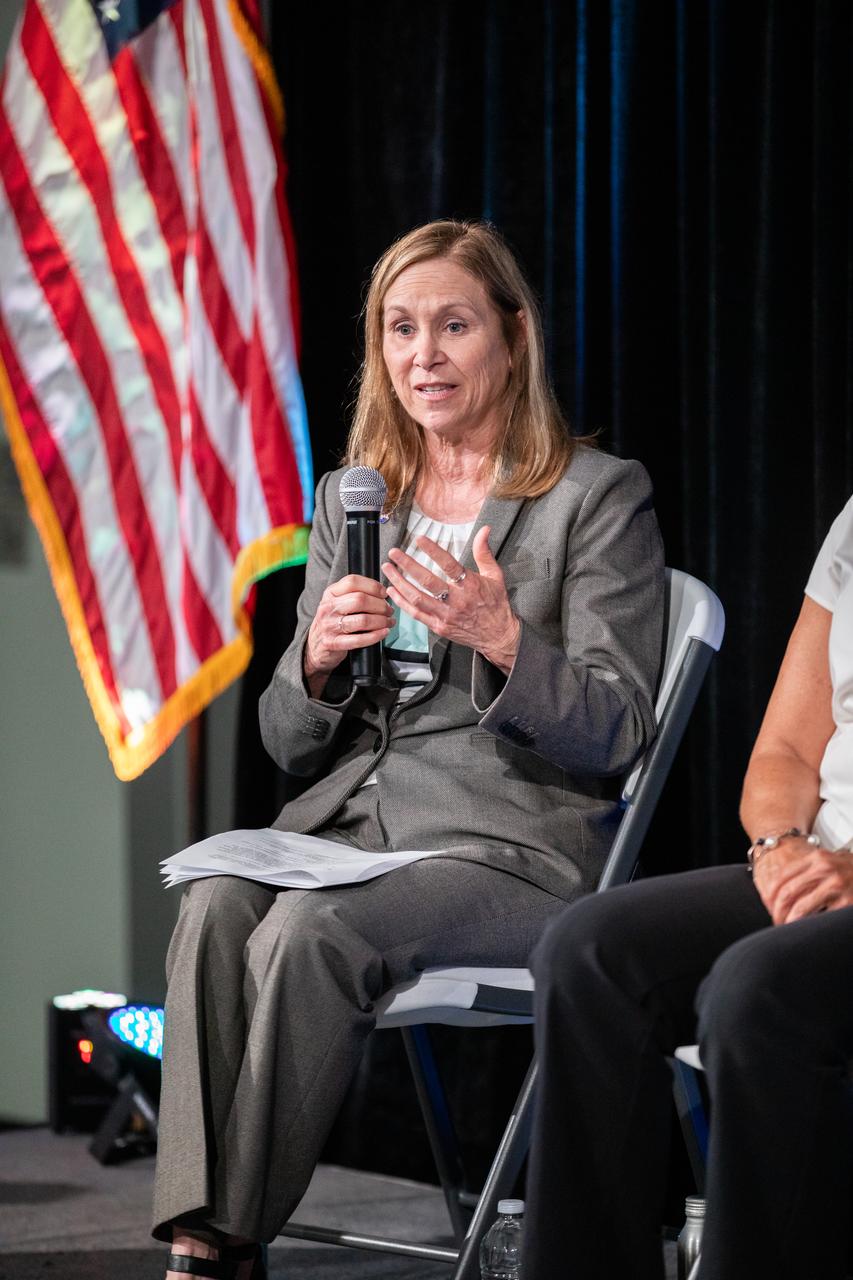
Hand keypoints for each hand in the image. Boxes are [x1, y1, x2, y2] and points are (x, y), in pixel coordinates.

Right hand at [304, 574, 392, 691]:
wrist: (314, 646)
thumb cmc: (332, 622)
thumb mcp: (336, 603)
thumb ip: (353, 594)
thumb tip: (382, 591)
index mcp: (330, 594)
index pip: (352, 582)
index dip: (373, 586)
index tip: (384, 593)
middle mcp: (328, 607)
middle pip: (360, 600)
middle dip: (380, 605)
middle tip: (389, 610)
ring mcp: (329, 626)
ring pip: (362, 620)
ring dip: (381, 621)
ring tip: (388, 622)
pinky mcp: (333, 643)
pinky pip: (359, 639)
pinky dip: (375, 636)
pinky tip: (383, 632)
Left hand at [382, 526, 520, 674]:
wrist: (498, 636)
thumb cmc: (496, 604)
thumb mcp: (495, 576)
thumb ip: (484, 552)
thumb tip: (484, 530)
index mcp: (470, 585)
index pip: (449, 564)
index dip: (433, 551)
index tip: (419, 539)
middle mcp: (457, 600)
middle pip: (428, 581)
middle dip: (407, 565)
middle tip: (394, 553)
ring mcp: (446, 615)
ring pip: (417, 598)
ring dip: (399, 583)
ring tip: (387, 569)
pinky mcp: (439, 626)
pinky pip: (416, 614)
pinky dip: (402, 602)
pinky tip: (392, 591)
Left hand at [753, 840, 852, 923]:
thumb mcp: (832, 863)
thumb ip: (810, 872)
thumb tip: (780, 892)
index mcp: (818, 858)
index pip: (783, 877)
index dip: (771, 896)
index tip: (769, 909)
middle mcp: (825, 869)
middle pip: (788, 893)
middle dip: (778, 912)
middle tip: (776, 924)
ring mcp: (837, 885)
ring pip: (801, 908)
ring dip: (790, 923)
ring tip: (788, 931)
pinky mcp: (847, 902)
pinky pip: (821, 918)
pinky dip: (810, 927)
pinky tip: (808, 933)